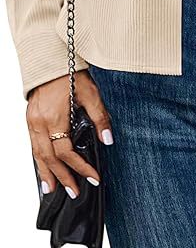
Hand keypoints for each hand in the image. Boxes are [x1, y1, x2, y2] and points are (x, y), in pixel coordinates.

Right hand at [26, 69, 112, 198]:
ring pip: (37, 155)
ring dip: (47, 174)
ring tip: (54, 190)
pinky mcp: (30, 120)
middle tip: (74, 193)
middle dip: (63, 177)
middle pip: (49, 158)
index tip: (93, 177)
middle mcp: (39, 123)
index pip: (66, 151)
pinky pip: (33, 146)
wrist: (51, 60)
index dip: (79, 167)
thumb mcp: (90, 93)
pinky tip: (44, 170)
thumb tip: (108, 140)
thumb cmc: (71, 74)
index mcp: (54, 118)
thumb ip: (99, 117)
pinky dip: (38, 161)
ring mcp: (32, 123)